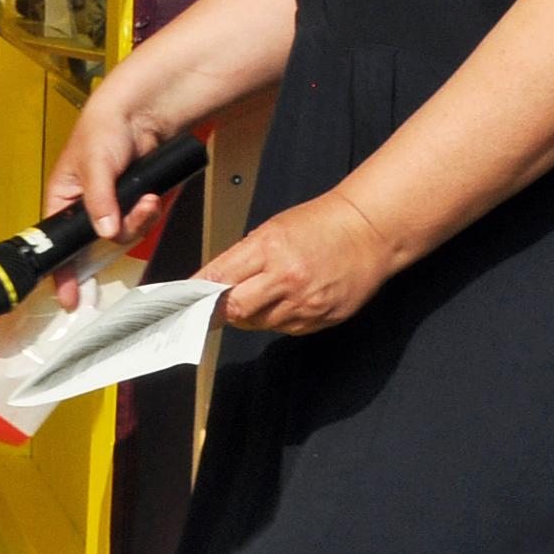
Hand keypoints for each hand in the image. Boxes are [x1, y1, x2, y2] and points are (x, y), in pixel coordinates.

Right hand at [44, 88, 187, 308]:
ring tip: (147, 199)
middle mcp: (85, 209)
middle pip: (97, 245)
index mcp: (62, 200)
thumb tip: (105, 232)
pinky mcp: (135, 205)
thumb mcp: (94, 163)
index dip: (62, 272)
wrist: (142, 112)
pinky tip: (153, 198)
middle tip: (132, 220)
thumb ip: (99, 199)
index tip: (70, 298)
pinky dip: (149, 215)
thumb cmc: (103, 129)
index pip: (57, 245)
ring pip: (124, 236)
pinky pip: (142, 225)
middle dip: (117, 235)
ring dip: (139, 221)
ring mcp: (112, 208)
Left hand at [196, 193, 401, 334]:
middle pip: (236, 309)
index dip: (198, 293)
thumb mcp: (270, 230)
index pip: (220, 278)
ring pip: (260, 323)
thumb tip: (210, 282)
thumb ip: (240, 258)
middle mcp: (287, 279)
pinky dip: (278, 319)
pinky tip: (287, 300)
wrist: (369, 232)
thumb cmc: (320, 225)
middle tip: (217, 305)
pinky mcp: (322, 319)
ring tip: (262, 293)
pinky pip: (286, 328)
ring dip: (251, 314)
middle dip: (222, 309)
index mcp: (269, 249)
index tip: (184, 301)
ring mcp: (306, 303)